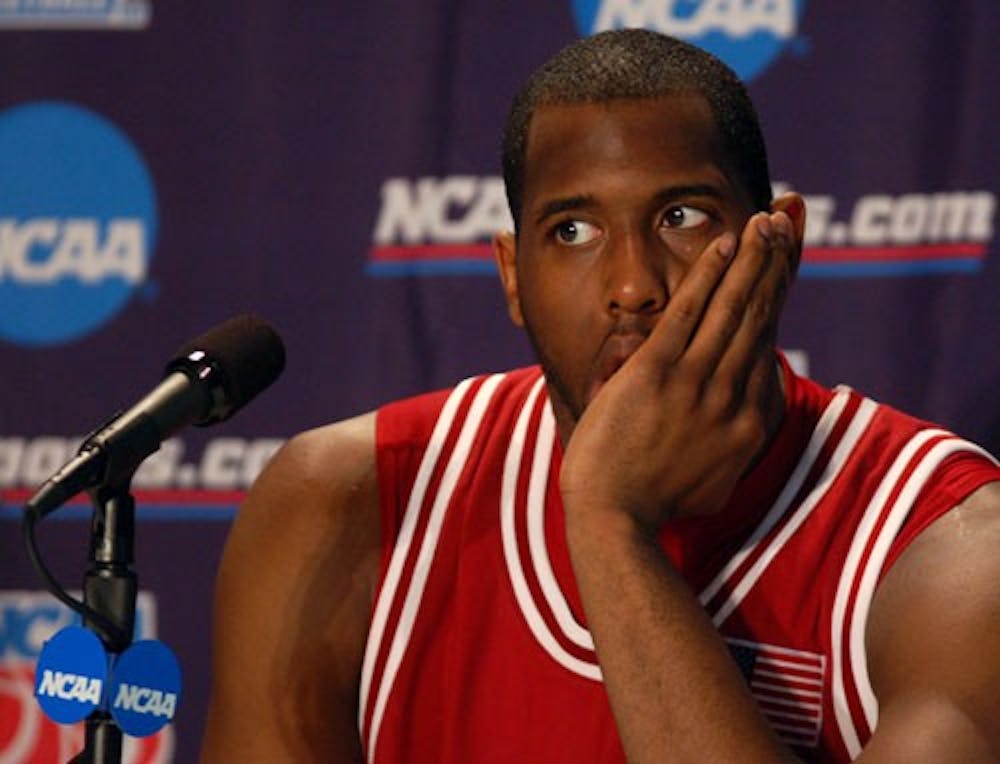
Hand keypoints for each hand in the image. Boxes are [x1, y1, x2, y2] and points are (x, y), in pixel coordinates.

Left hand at [560, 203, 801, 533]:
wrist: (616, 519)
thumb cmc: (652, 506)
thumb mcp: (708, 482)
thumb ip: (723, 447)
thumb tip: (727, 427)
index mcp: (747, 423)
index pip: (768, 345)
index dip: (779, 298)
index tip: (787, 263)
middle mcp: (733, 397)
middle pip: (760, 317)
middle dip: (774, 263)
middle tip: (787, 219)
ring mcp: (697, 383)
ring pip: (734, 309)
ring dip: (752, 259)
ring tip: (767, 219)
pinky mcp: (658, 373)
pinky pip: (690, 313)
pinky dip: (709, 275)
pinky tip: (724, 244)